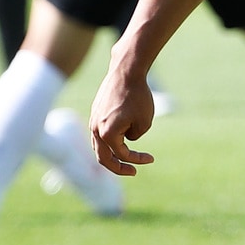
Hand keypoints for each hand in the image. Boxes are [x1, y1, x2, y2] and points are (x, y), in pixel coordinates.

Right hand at [89, 60, 156, 176]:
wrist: (126, 71)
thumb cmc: (138, 96)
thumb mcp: (144, 121)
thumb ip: (135, 136)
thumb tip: (126, 138)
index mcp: (107, 134)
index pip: (122, 154)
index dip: (137, 159)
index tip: (151, 159)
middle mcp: (95, 129)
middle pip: (103, 158)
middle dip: (118, 167)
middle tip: (133, 172)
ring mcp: (93, 120)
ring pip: (99, 146)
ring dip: (113, 154)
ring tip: (126, 158)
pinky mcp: (95, 112)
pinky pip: (100, 133)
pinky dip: (110, 140)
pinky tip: (122, 139)